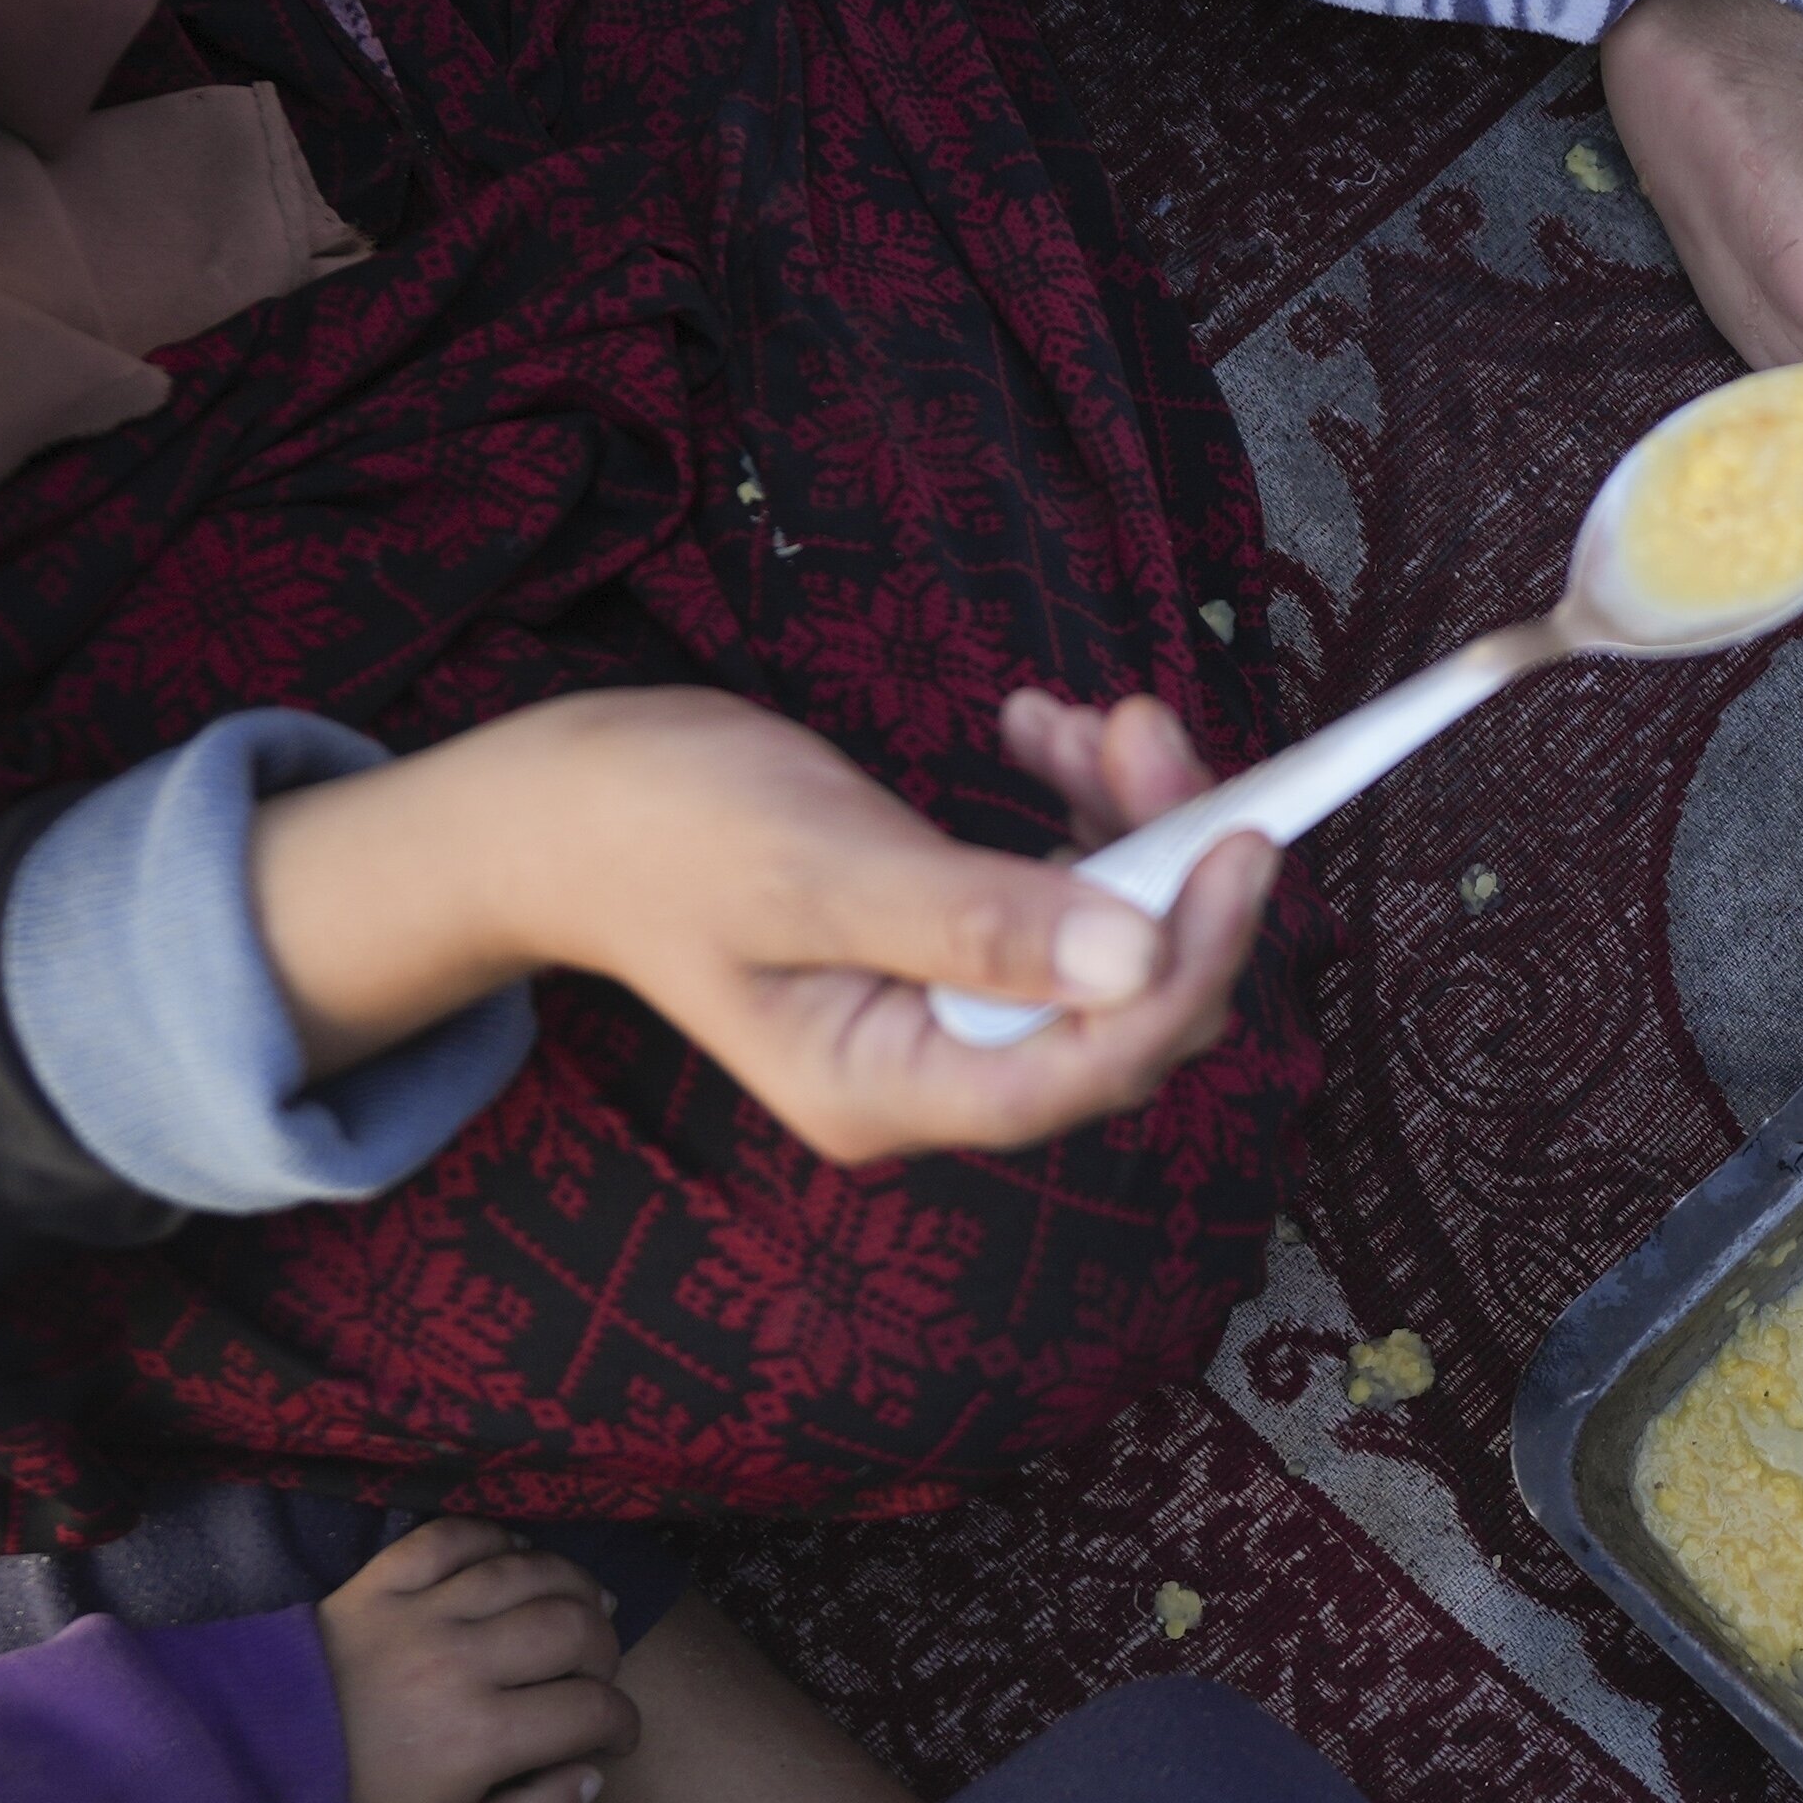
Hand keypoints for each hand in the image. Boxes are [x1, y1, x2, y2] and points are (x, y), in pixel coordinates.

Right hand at [236, 683, 1277, 1169]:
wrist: (559, 804)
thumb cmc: (655, 832)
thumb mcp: (810, 868)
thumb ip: (971, 919)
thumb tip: (1134, 958)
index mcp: (892, 1088)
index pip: (1091, 1065)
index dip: (1190, 964)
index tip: (1243, 841)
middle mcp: (936, 1069)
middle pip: (1125, 1004)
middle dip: (1163, 865)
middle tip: (1144, 724)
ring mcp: (949, 1010)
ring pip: (1113, 938)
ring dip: (1128, 821)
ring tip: (1094, 714)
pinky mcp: (958, 942)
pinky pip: (1067, 890)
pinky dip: (1078, 808)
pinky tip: (1037, 728)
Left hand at [318, 1519, 642, 1802]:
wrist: (244, 1776)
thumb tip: (588, 1776)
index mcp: (480, 1738)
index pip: (593, 1709)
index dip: (623, 1724)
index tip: (615, 1737)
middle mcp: (459, 1664)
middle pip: (575, 1626)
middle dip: (608, 1651)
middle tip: (597, 1676)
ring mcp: (417, 1615)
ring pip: (528, 1572)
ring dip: (571, 1588)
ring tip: (580, 1612)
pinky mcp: (377, 1585)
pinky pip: (454, 1537)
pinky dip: (496, 1541)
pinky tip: (515, 1564)